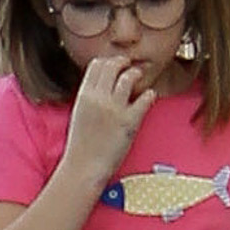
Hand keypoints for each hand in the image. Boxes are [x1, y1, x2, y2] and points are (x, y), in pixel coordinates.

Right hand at [61, 51, 154, 184]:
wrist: (84, 167)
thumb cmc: (81, 144)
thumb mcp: (79, 113)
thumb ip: (89, 97)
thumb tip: (102, 86)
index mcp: (84, 95)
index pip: (97, 65)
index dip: (108, 61)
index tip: (115, 65)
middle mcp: (99, 98)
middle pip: (113, 66)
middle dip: (123, 62)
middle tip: (129, 66)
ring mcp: (115, 109)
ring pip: (129, 77)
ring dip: (136, 74)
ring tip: (139, 77)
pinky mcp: (130, 121)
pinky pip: (145, 98)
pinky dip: (149, 94)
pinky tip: (150, 96)